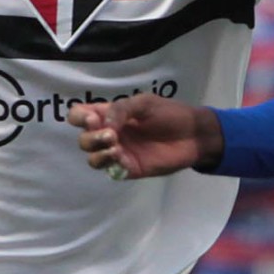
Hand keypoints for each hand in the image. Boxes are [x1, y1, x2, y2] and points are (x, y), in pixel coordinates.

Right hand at [70, 93, 223, 179]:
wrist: (193, 135)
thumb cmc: (170, 114)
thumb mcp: (144, 103)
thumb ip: (122, 109)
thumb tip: (103, 125)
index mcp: (110, 115)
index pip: (80, 116)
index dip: (80, 118)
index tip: (93, 118)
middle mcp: (110, 134)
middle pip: (83, 140)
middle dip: (91, 137)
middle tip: (110, 134)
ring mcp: (118, 153)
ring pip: (92, 158)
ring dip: (98, 151)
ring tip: (115, 145)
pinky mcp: (129, 168)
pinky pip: (110, 170)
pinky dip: (110, 163)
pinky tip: (121, 155)